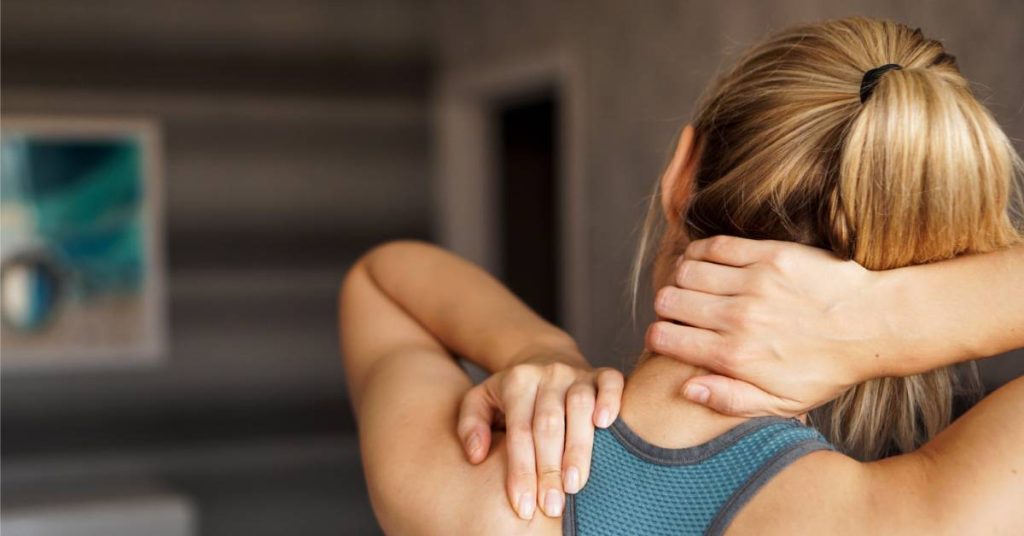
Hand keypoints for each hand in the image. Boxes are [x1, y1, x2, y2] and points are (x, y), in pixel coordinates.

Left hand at [457, 351, 622, 519]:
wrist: (543, 358)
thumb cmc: (511, 394)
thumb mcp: (480, 401)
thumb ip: (470, 425)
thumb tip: (476, 455)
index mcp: (516, 382)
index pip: (519, 431)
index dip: (521, 470)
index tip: (524, 506)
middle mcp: (547, 374)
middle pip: (548, 424)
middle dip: (549, 469)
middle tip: (551, 505)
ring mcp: (576, 373)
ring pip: (579, 406)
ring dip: (578, 448)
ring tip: (574, 484)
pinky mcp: (601, 373)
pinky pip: (611, 382)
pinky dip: (611, 401)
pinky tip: (606, 424)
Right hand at [647, 236, 888, 416]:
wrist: (875, 325)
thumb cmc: (827, 369)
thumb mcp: (782, 404)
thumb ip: (730, 400)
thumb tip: (686, 389)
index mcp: (735, 357)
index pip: (665, 338)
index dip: (658, 337)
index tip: (668, 336)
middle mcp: (738, 319)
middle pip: (668, 301)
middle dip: (666, 307)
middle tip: (679, 310)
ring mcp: (754, 284)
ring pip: (686, 271)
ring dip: (682, 278)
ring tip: (693, 286)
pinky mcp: (770, 255)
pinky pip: (714, 246)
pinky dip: (700, 252)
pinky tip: (705, 261)